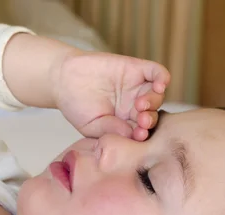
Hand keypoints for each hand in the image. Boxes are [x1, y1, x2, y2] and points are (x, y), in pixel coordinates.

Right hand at [52, 52, 168, 140]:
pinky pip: (156, 72)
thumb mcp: (92, 125)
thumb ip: (112, 130)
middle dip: (150, 120)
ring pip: (157, 96)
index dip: (144, 134)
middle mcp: (133, 107)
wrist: (63, 79)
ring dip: (154, 102)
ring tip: (140, 105)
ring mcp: (136, 87)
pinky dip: (162, 78)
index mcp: (125, 124)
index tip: (139, 136)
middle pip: (152, 115)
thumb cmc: (76, 106)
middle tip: (142, 121)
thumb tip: (132, 135)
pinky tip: (159, 85)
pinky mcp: (135, 69)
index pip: (143, 131)